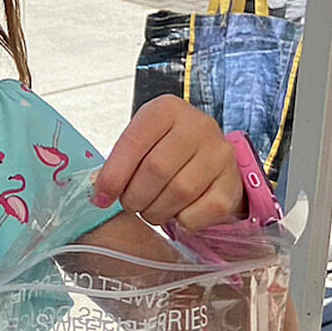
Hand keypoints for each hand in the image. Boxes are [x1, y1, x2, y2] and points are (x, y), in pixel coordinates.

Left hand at [94, 97, 243, 230]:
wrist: (209, 158)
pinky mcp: (232, 183)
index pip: (134, 142)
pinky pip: (200, 212)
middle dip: (134, 197)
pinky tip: (176, 213)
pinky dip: (181, 221)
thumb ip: (120, 162)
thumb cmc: (164, 149)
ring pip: (179, 192)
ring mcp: (220, 153)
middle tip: (130, 205)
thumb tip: (99, 192)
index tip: (101, 198)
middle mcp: (198, 125)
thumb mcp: (141, 143)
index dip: (113, 175)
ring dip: (156, 211)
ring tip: (150, 210)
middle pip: (157, 169)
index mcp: (167, 109)